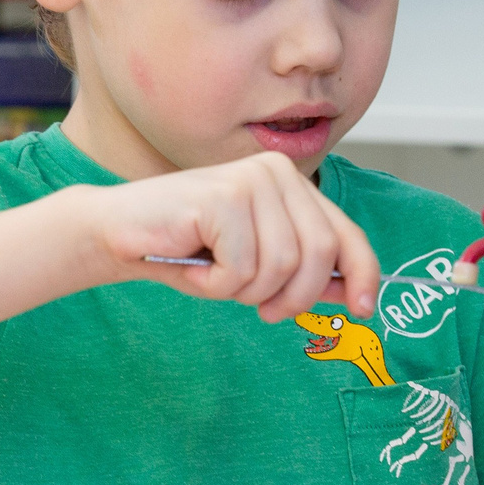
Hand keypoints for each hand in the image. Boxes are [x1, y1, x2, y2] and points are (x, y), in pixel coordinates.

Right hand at [76, 153, 380, 321]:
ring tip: (216, 276)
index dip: (363, 274)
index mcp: (291, 182)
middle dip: (294, 296)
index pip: (346, 232)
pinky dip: (217, 285)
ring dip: (247, 290)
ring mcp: (250, 180)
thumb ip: (306, 272)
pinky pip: (242, 269)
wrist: (119, 233)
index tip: (364, 311)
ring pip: (282, 266)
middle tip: (265, 312)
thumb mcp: (258, 264)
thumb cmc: (188, 249)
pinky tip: (195, 264)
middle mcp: (277, 172)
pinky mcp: (224, 198)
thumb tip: (358, 294)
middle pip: (319, 254)